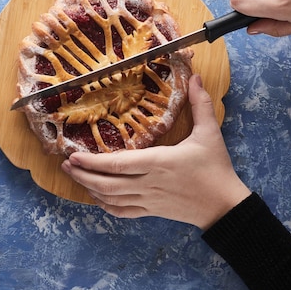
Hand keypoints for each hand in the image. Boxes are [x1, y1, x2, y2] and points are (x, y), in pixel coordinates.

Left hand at [61, 75, 250, 229]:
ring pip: (110, 199)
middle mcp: (148, 183)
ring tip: (74, 176)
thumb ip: (201, 104)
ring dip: (89, 188)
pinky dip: (106, 206)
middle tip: (66, 164)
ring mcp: (148, 200)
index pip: (117, 165)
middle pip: (106, 184)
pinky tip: (97, 198)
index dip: (92, 162)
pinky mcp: (151, 210)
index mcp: (158, 162)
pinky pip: (122, 212)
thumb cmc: (216, 168)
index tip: (74, 155)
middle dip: (82, 175)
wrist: (224, 205)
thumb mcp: (210, 133)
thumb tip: (194, 77)